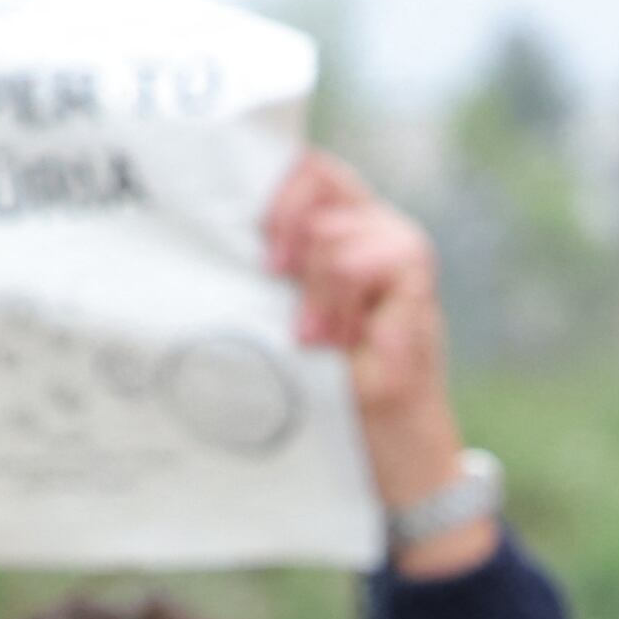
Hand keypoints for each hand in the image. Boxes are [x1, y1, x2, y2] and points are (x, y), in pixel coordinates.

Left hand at [263, 150, 477, 557]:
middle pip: (319, 174)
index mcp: (334, 229)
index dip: (270, 184)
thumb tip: (200, 242)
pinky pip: (365, 263)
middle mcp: (370, 227)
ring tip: (317, 338)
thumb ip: (264, 278)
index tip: (247, 236)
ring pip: (335, 229)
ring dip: (315, 287)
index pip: (301, 167)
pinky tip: (341, 342)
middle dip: (285, 225)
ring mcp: (399, 249)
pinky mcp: (417, 281)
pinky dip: (342, 304)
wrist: (385, 451)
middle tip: (273, 276)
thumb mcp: (278, 324)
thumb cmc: (325, 390)